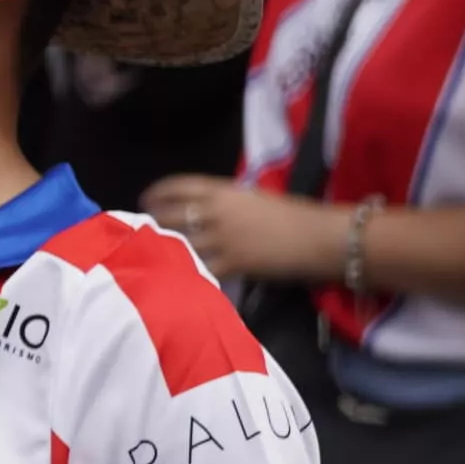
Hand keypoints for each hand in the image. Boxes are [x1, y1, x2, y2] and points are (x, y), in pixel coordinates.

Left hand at [144, 173, 336, 286]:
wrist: (320, 237)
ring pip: (179, 243)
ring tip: (156, 255)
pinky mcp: (233, 264)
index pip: (177, 186)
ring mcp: (222, 238)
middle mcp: (215, 212)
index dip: (156, 193)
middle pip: (168, 215)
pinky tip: (180, 277)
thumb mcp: (254, 197)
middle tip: (144, 231)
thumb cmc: (294, 213)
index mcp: (222, 190)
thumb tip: (206, 207)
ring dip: (164, 249)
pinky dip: (188, 273)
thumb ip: (226, 200)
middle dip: (152, 223)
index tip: (145, 200)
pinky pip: (201, 269)